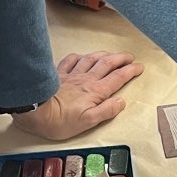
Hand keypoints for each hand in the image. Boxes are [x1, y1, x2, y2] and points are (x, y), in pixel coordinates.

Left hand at [12, 52, 143, 142]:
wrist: (36, 112)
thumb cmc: (61, 121)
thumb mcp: (88, 122)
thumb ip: (107, 111)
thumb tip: (121, 101)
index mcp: (96, 92)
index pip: (118, 78)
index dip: (131, 71)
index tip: (139, 67)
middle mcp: (86, 80)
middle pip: (107, 63)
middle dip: (121, 58)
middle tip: (130, 57)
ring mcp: (72, 75)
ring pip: (91, 59)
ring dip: (104, 54)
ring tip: (111, 54)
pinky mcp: (59, 74)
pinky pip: (71, 60)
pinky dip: (79, 56)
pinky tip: (82, 57)